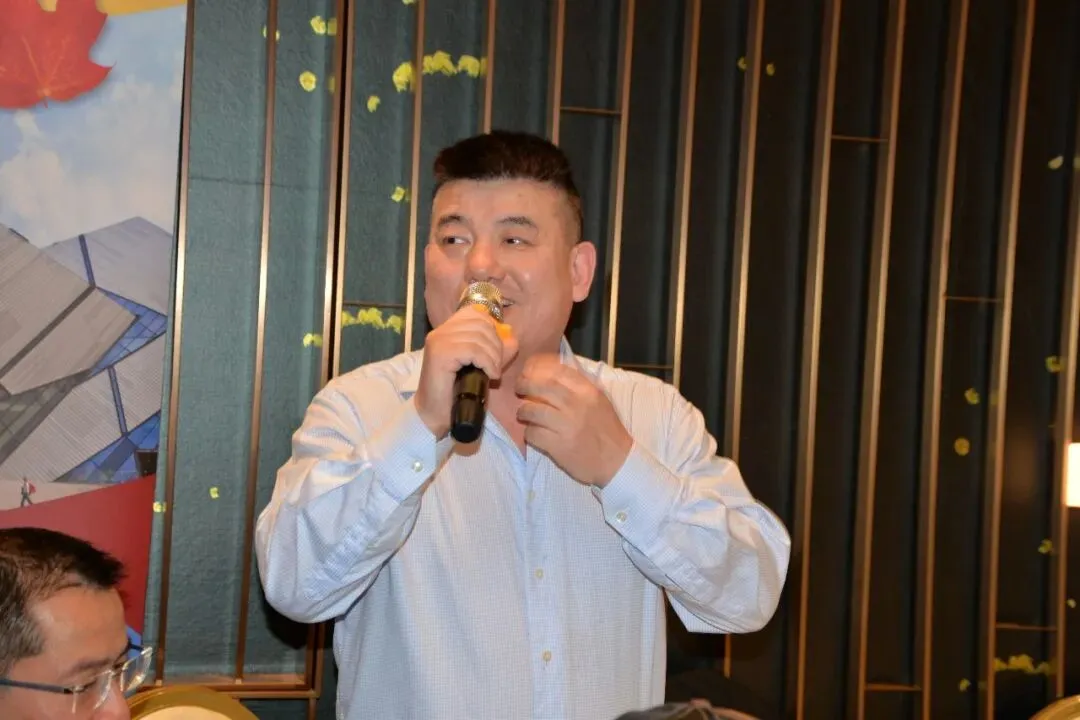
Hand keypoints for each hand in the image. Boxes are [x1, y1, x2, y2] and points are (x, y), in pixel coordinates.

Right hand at [415, 305, 518, 437]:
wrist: (435, 414)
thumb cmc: (457, 392)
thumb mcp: (481, 366)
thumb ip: (496, 350)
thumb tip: (512, 337)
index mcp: (447, 330)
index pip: (476, 312)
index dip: (493, 328)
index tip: (495, 350)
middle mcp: (441, 331)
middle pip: (481, 323)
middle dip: (497, 345)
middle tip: (496, 366)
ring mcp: (438, 341)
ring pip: (479, 337)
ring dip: (493, 357)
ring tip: (493, 373)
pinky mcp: (440, 354)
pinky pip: (473, 350)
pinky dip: (487, 363)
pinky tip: (490, 376)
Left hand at [515, 355, 632, 486]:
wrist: (616, 461)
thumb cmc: (607, 430)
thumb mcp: (599, 401)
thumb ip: (579, 386)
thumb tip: (552, 373)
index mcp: (588, 392)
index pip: (558, 371)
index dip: (538, 367)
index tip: (528, 369)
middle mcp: (576, 405)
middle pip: (541, 386)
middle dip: (525, 384)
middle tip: (520, 388)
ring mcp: (566, 426)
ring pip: (532, 410)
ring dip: (524, 411)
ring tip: (524, 414)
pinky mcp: (557, 446)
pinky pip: (533, 433)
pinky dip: (529, 432)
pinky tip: (532, 433)